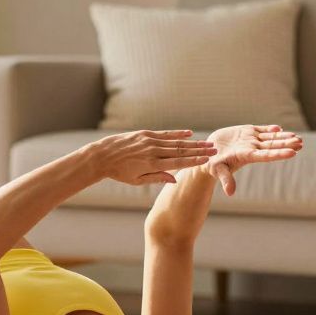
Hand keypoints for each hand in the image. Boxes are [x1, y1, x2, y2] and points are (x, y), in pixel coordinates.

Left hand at [90, 129, 216, 185]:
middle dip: (199, 151)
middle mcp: (152, 151)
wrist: (101, 156)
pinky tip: (189, 133)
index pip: (178, 163)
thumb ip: (157, 178)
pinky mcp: (144, 134)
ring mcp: (149, 141)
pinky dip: (177, 134)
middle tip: (214, 150)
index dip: (194, 161)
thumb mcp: (137, 181)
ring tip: (207, 143)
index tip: (208, 160)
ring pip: (175, 142)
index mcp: (151, 165)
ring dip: (193, 142)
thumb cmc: (119, 172)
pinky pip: (164, 134)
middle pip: (181, 151)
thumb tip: (175, 179)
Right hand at [203, 124, 302, 195]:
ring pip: (270, 138)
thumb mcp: (218, 170)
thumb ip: (226, 180)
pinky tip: (279, 129)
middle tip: (301, 143)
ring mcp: (250, 139)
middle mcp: (251, 148)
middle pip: (272, 146)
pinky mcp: (246, 131)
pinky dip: (270, 129)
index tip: (292, 153)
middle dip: (287, 144)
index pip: (266, 155)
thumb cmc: (212, 164)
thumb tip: (230, 193)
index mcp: (247, 156)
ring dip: (284, 137)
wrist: (208, 153)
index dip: (279, 153)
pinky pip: (261, 130)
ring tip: (297, 137)